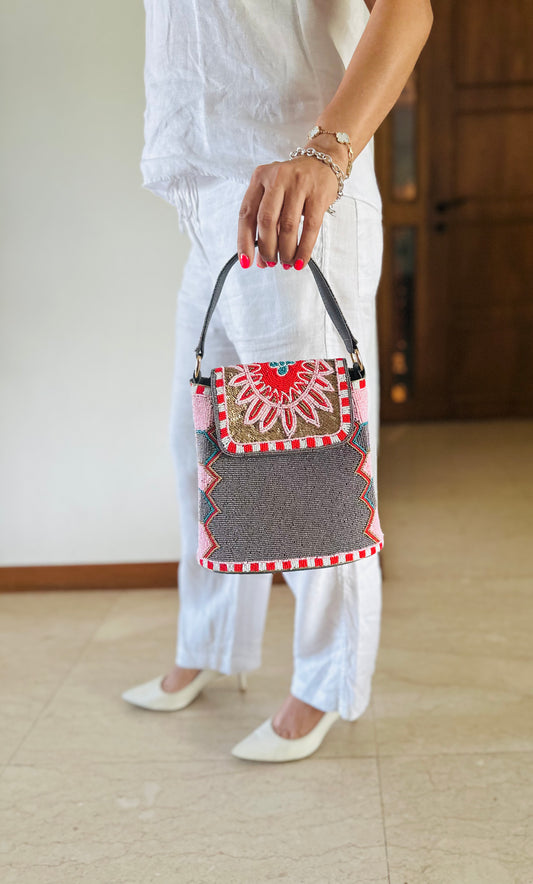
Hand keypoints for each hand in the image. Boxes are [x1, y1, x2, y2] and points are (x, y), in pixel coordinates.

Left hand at [237, 136, 346, 270]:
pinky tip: (300, 261)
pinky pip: (310, 228)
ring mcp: (299, 185)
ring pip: (288, 226)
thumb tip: (260, 259)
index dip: (244, 240)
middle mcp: (277, 178)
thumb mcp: (275, 196)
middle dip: (267, 248)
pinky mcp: (318, 195)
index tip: (246, 261)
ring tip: (285, 262)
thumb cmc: (294, 183)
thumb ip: (266, 225)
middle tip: (270, 262)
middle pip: (266, 221)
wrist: (323, 160)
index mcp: (260, 177)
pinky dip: (304, 249)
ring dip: (285, 251)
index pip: (246, 213)